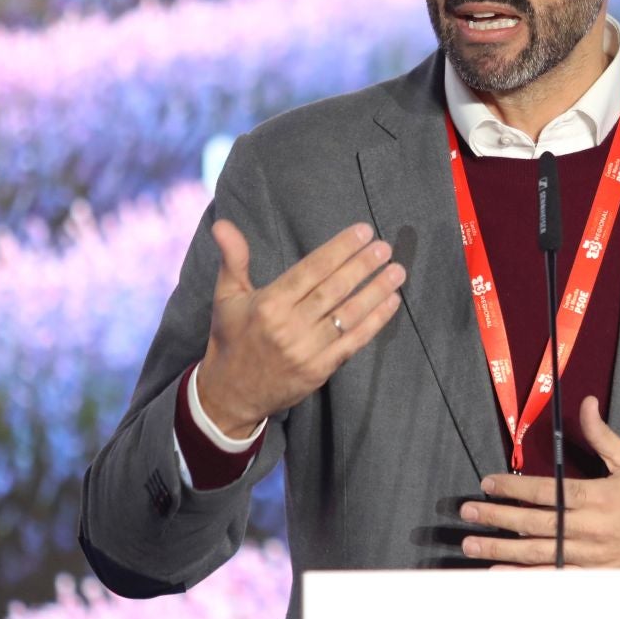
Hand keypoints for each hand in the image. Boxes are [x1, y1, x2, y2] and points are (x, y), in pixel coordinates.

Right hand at [196, 219, 405, 437]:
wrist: (230, 394)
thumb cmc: (231, 339)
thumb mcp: (226, 296)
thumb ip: (233, 258)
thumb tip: (223, 224)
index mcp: (269, 303)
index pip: (312, 269)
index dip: (340, 248)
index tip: (363, 231)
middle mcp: (289, 326)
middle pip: (334, 289)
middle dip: (362, 266)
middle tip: (385, 247)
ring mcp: (306, 350)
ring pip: (348, 315)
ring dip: (376, 291)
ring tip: (397, 271)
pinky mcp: (319, 371)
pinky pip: (352, 342)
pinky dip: (375, 322)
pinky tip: (391, 303)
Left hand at [458, 396, 619, 567]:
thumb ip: (603, 436)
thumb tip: (586, 404)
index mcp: (598, 497)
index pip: (545, 491)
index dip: (513, 487)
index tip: (487, 483)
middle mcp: (590, 529)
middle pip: (533, 524)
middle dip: (496, 517)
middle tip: (467, 514)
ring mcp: (590, 557)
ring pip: (537, 553)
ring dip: (501, 549)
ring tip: (472, 544)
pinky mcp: (593, 577)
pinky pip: (553, 577)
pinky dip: (523, 577)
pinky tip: (499, 573)